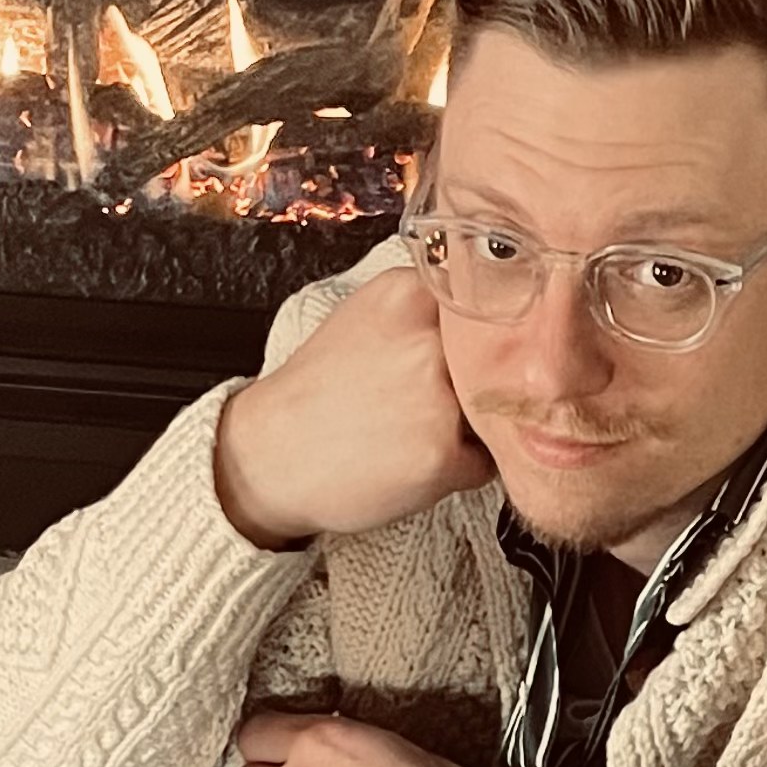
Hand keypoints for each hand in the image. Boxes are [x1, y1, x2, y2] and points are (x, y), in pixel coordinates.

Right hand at [215, 269, 496, 548]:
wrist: (268, 456)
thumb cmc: (317, 395)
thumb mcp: (366, 321)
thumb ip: (426, 314)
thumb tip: (493, 320)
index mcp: (408, 295)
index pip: (487, 310)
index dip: (479, 342)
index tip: (460, 359)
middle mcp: (426, 338)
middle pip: (497, 364)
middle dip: (475, 387)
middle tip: (423, 405)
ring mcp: (437, 396)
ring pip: (494, 414)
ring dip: (470, 431)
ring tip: (413, 435)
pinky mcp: (441, 453)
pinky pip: (484, 464)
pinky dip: (459, 471)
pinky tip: (412, 463)